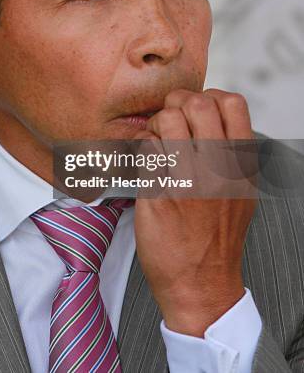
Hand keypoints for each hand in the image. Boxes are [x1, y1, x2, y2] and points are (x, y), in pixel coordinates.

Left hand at [133, 88, 257, 336]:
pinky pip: (145, 149)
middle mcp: (218, 170)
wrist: (201, 285)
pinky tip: (147, 162)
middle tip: (170, 119)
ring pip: (166, 121)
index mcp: (241, 165)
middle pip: (196, 103)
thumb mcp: (241, 193)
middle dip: (176, 103)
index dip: (209, 96)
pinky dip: (141, 148)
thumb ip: (231, 153)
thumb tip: (209, 113)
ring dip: (155, 125)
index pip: (233, 103)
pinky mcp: (158, 194)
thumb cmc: (217, 237)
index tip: (196, 109)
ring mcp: (188, 181)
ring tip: (156, 140)